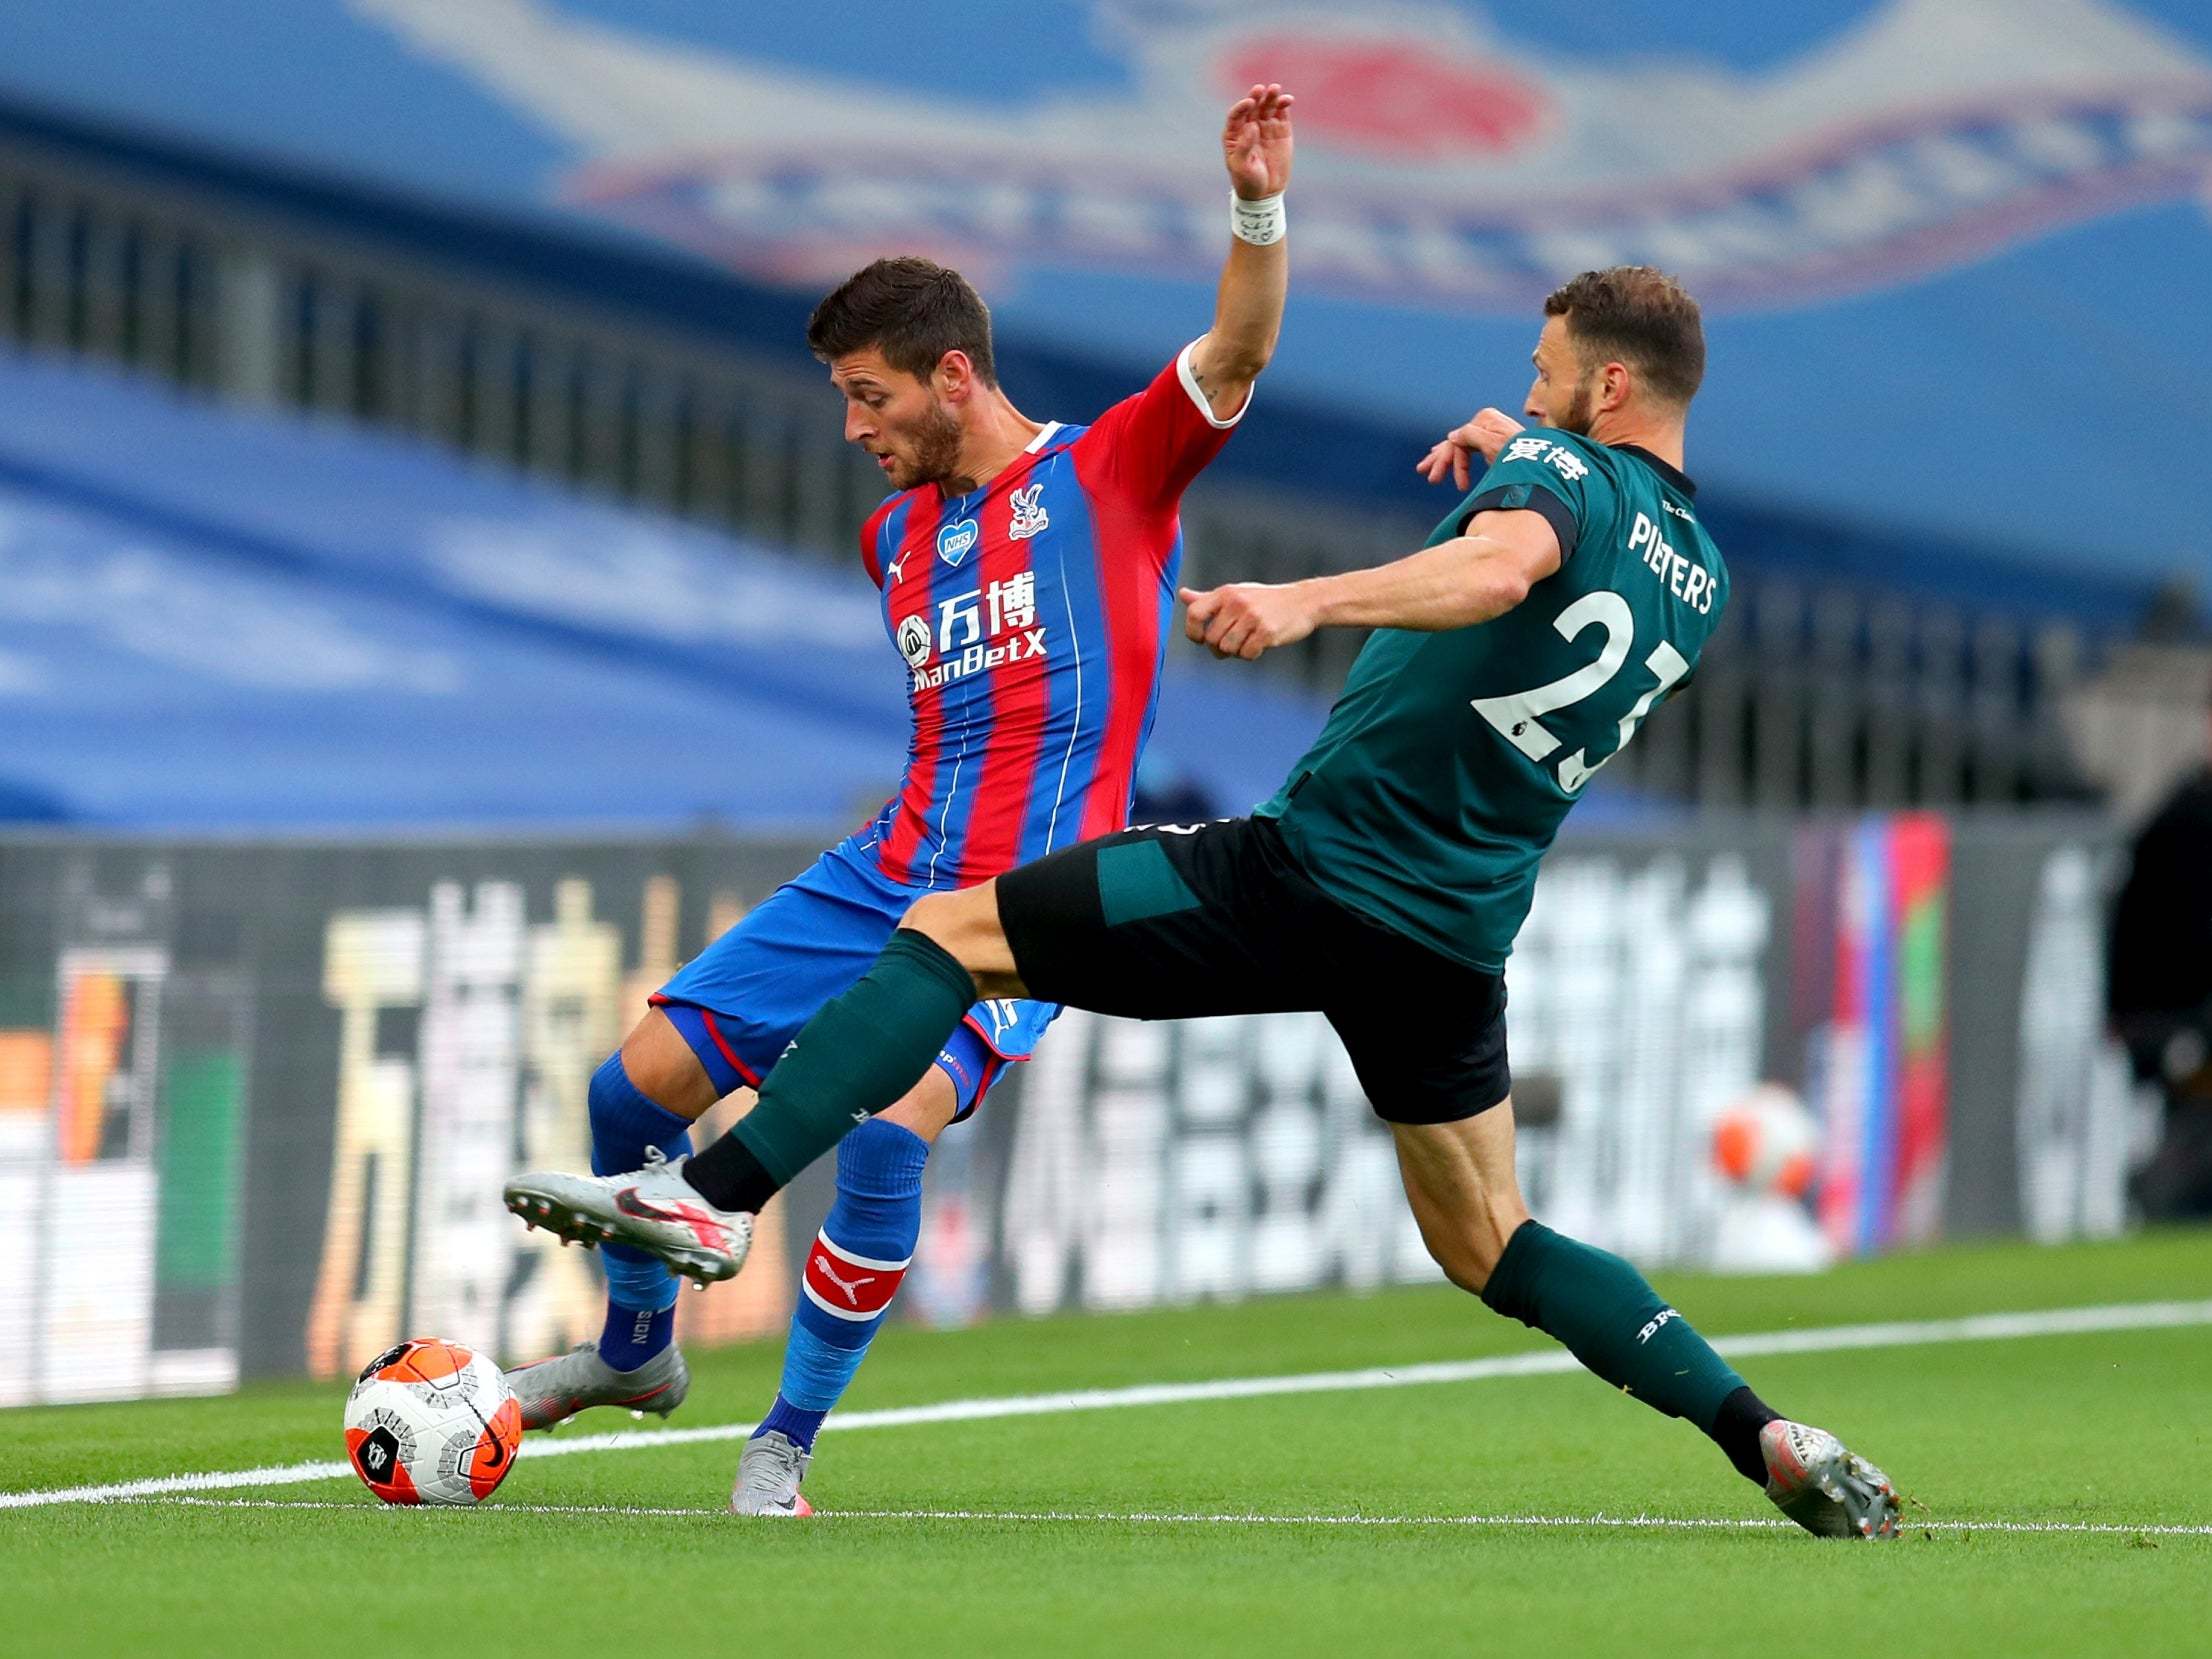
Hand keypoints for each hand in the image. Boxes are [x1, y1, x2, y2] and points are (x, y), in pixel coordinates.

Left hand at [1179, 580, 1317, 660]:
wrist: (1304, 601)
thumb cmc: (1266, 600)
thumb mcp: (1236, 593)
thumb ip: (1208, 598)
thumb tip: (1183, 594)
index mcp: (1225, 593)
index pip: (1194, 613)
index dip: (1192, 632)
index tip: (1202, 639)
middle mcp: (1236, 603)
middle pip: (1212, 639)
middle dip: (1219, 649)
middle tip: (1233, 645)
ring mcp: (1252, 617)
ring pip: (1228, 649)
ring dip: (1236, 653)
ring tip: (1247, 643)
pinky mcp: (1266, 631)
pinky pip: (1247, 654)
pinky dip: (1251, 655)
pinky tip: (1260, 646)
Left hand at [1223, 83, 1293, 199]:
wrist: (1265, 193)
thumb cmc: (1247, 181)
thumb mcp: (1241, 167)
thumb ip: (1244, 146)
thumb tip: (1252, 126)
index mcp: (1234, 134)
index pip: (1236, 115)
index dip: (1242, 106)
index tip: (1249, 103)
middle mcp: (1249, 126)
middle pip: (1252, 107)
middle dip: (1256, 97)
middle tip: (1261, 89)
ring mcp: (1265, 127)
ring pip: (1267, 107)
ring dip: (1271, 97)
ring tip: (1275, 89)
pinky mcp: (1281, 130)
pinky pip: (1281, 113)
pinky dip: (1284, 105)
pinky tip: (1287, 100)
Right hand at [1416, 407, 1525, 490]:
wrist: (1542, 459)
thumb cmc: (1518, 453)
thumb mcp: (1492, 443)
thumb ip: (1470, 435)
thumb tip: (1452, 436)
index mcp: (1484, 418)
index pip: (1457, 440)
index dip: (1450, 461)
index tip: (1454, 484)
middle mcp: (1485, 421)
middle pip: (1457, 442)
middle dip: (1442, 461)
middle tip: (1429, 477)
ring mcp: (1489, 431)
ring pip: (1461, 446)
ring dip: (1445, 460)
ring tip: (1429, 472)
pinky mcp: (1493, 441)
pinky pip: (1469, 448)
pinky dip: (1457, 457)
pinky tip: (1446, 462)